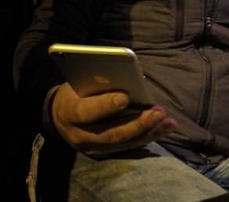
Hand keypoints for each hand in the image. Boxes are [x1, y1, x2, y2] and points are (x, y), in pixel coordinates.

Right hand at [51, 83, 176, 155]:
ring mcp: (92, 147)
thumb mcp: (79, 82)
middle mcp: (80, 135)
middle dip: (138, 123)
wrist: (60, 115)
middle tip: (159, 112)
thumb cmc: (75, 92)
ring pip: (123, 143)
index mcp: (70, 113)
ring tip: (169, 121)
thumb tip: (125, 75)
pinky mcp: (104, 152)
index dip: (105, 105)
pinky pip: (129, 147)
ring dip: (149, 132)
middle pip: (111, 133)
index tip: (125, 96)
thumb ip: (97, 82)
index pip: (86, 112)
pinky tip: (165, 128)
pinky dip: (149, 137)